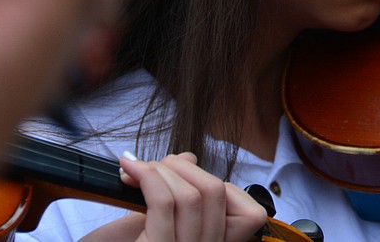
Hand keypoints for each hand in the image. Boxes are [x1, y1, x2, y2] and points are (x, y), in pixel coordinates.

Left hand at [81, 152, 267, 241]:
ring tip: (135, 170)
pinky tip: (129, 170)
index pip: (250, 213)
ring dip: (161, 170)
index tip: (185, 177)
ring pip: (192, 196)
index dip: (219, 184)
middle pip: (218, 194)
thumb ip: (178, 193)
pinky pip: (163, 202)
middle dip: (184, 167)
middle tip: (154, 166)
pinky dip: (147, 176)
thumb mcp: (156, 221)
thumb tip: (189, 159)